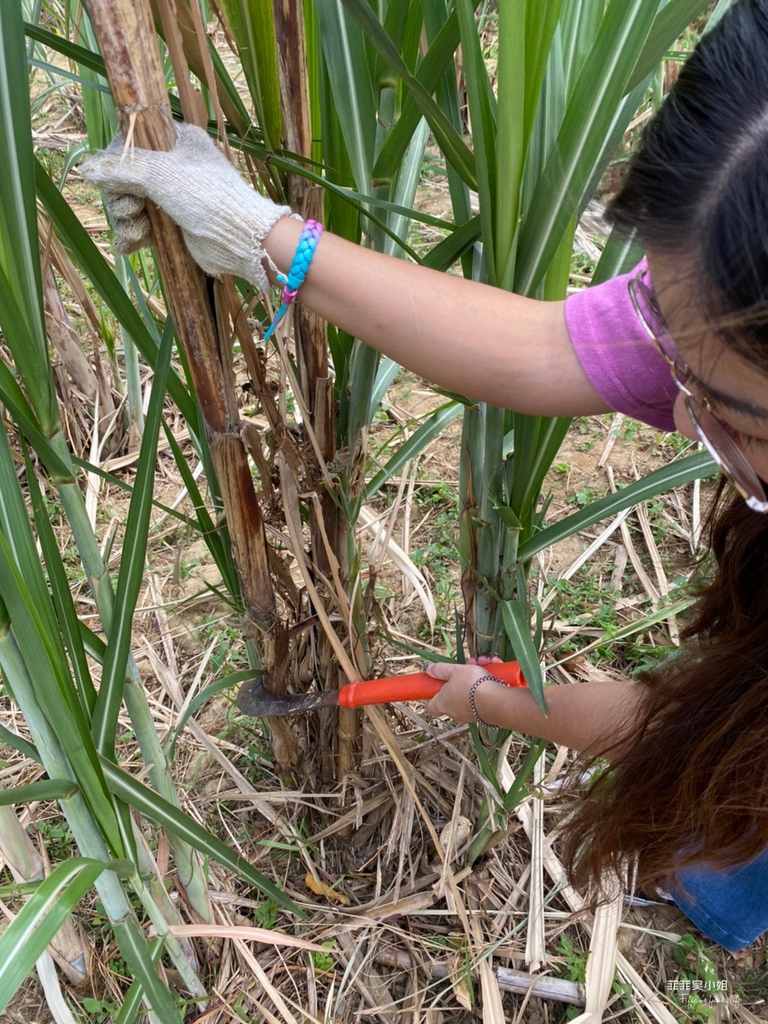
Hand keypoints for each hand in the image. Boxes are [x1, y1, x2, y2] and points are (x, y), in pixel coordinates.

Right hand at [80, 123, 292, 288]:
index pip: (131, 142)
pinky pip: (140, 227)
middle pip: (125, 177)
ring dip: (126, 218)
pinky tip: (129, 245)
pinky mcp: (172, 225)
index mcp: (175, 141)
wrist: (241, 239)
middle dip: (121, 195)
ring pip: (130, 204)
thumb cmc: (208, 197)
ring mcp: (172, 197)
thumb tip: (87, 168)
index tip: (114, 177)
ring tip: (138, 229)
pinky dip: (132, 236)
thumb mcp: (162, 174)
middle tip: (132, 207)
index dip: (117, 161)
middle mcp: (172, 167)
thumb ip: (123, 168)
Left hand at [424, 655, 504, 724]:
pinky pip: (484, 696)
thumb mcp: (454, 670)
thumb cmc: (471, 685)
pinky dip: (488, 683)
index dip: (433, 695)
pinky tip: (494, 670)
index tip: (437, 683)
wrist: (496, 700)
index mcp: (442, 704)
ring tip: (483, 664)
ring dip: (476, 677)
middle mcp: (454, 712)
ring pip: (470, 692)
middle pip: (453, 694)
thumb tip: (427, 669)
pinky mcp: (484, 714)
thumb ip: (440, 670)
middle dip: (461, 678)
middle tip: (467, 667)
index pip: (431, 706)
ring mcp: (469, 714)